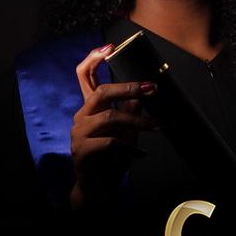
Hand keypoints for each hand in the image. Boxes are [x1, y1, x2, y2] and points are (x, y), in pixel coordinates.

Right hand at [70, 43, 159, 208]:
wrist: (98, 189)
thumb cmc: (112, 157)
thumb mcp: (125, 129)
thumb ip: (130, 109)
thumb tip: (145, 91)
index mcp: (89, 108)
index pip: (84, 76)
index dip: (93, 58)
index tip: (109, 46)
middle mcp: (81, 117)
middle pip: (100, 92)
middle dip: (128, 87)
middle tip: (152, 87)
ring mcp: (79, 134)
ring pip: (110, 117)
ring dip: (138, 121)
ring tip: (157, 126)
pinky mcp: (82, 151)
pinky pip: (111, 142)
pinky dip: (130, 146)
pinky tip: (140, 153)